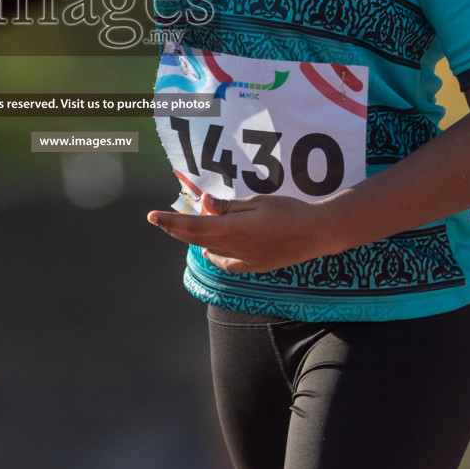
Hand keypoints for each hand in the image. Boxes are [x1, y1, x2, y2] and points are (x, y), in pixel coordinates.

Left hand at [146, 195, 340, 273]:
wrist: (316, 234)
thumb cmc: (288, 212)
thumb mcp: (256, 202)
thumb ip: (227, 206)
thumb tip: (204, 202)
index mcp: (232, 230)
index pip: (192, 226)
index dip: (170, 222)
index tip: (152, 216)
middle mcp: (234, 249)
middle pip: (196, 240)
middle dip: (176, 230)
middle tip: (162, 220)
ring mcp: (244, 261)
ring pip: (209, 251)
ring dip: (195, 240)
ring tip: (185, 227)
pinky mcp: (254, 266)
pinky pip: (225, 262)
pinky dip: (214, 253)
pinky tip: (213, 248)